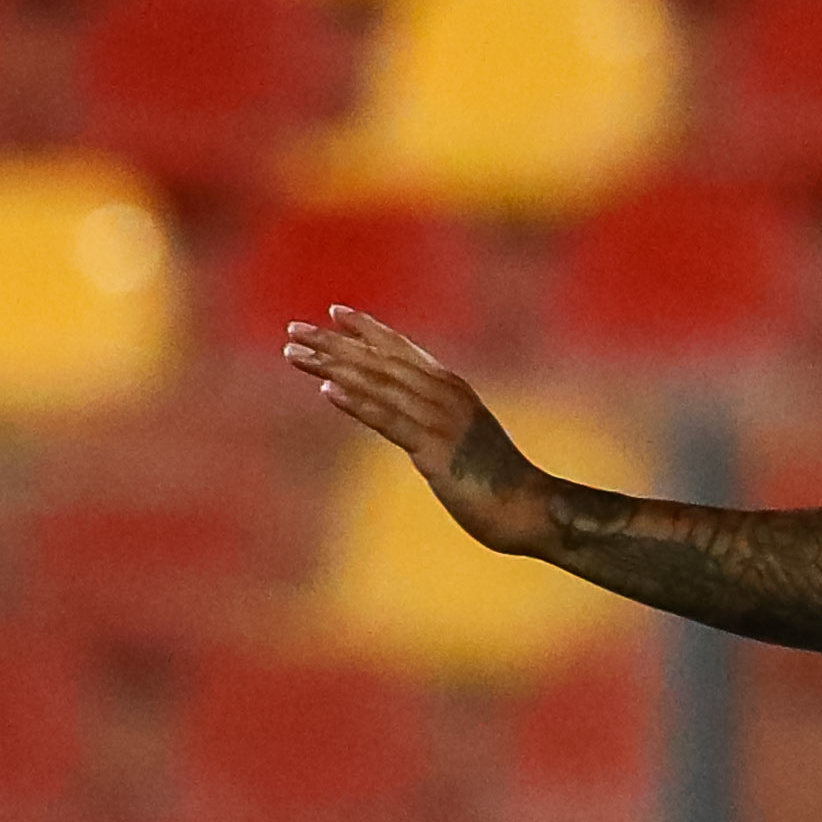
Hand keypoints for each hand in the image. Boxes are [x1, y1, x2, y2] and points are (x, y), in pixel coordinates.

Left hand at [283, 307, 558, 554]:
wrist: (528, 509)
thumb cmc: (497, 480)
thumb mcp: (464, 440)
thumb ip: (437, 420)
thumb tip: (408, 417)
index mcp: (453, 390)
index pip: (403, 350)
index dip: (368, 329)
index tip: (333, 313)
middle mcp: (446, 395)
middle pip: (381, 362)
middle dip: (334, 344)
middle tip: (293, 331)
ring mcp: (442, 420)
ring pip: (378, 385)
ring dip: (333, 367)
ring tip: (295, 356)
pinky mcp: (436, 449)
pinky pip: (390, 421)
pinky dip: (358, 404)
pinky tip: (326, 392)